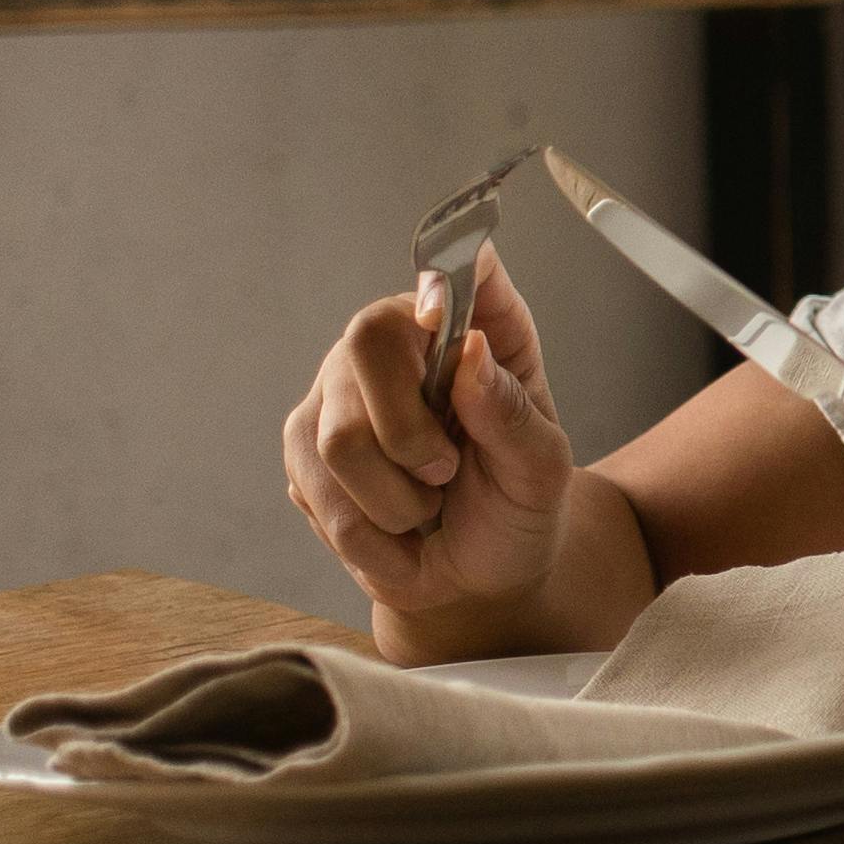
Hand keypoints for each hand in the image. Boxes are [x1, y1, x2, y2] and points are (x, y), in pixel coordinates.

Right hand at [282, 249, 578, 617]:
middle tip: (447, 473)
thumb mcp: (540, 468)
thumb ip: (510, 411)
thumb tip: (468, 348)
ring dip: (394, 500)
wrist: (475, 574)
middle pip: (365, 347)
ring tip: (425, 505)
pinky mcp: (302, 444)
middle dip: (410, 437)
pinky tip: (394, 527)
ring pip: (337, 438)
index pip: (458, 269)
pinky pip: (316, 491)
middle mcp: (397, 340)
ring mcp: (339, 389)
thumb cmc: (515, 505)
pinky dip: (367, 533)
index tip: (440, 308)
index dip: (444, 274)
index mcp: (477, 327)